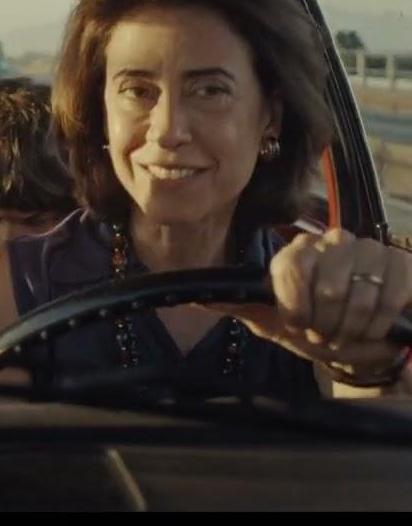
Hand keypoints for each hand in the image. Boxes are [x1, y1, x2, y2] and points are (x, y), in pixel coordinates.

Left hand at [214, 229, 411, 385]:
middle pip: (327, 289)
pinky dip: (381, 322)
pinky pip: (392, 294)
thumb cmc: (311, 329)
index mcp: (296, 253)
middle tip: (325, 333)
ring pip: (360, 295)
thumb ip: (237, 305)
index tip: (299, 325)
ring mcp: (369, 250)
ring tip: (347, 333)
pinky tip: (376, 327)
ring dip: (352, 328)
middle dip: (325, 325)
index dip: (296, 310)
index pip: (291, 271)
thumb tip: (196, 298)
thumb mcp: (270, 321)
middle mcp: (332, 241)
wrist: (354, 345)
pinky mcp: (400, 264)